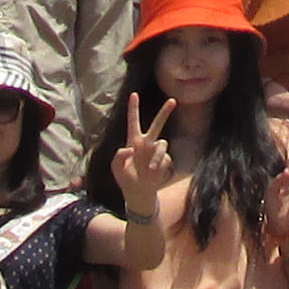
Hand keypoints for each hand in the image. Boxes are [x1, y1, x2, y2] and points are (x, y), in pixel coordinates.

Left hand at [110, 94, 174, 217]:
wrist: (138, 193)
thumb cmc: (125, 178)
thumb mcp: (116, 167)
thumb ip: (118, 156)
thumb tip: (129, 148)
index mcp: (133, 141)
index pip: (134, 121)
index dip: (133, 108)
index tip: (134, 94)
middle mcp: (146, 143)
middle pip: (157, 124)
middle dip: (165, 112)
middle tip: (173, 100)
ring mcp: (156, 152)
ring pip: (162, 144)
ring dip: (157, 156)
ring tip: (150, 169)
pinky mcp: (165, 161)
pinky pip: (165, 159)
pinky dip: (158, 165)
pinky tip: (153, 173)